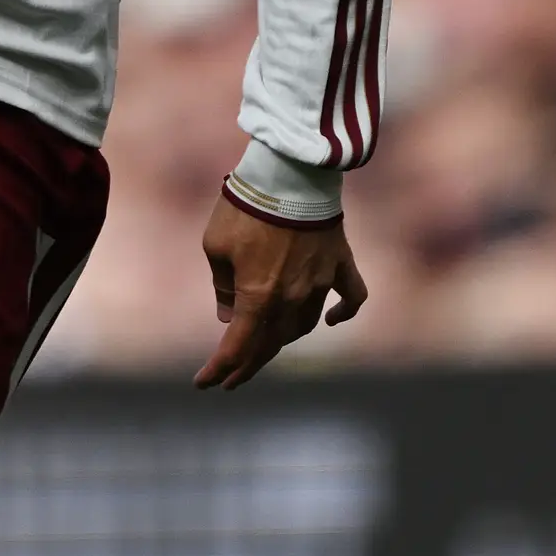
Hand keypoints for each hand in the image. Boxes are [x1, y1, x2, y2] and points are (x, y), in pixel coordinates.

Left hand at [195, 196, 366, 388]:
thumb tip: (229, 314)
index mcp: (258, 296)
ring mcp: (321, 282)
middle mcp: (292, 298)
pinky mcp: (340, 262)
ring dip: (283, 340)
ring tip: (267, 346)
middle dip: (247, 366)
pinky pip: (351, 296)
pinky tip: (332, 321)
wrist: (290, 171)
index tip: (204, 383)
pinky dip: (343, 313)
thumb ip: (224, 286)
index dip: (219, 370)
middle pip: (270, 344)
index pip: (237, 347)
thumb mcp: (216, 246)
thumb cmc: (245, 206)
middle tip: (230, 379)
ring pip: (304, 325)